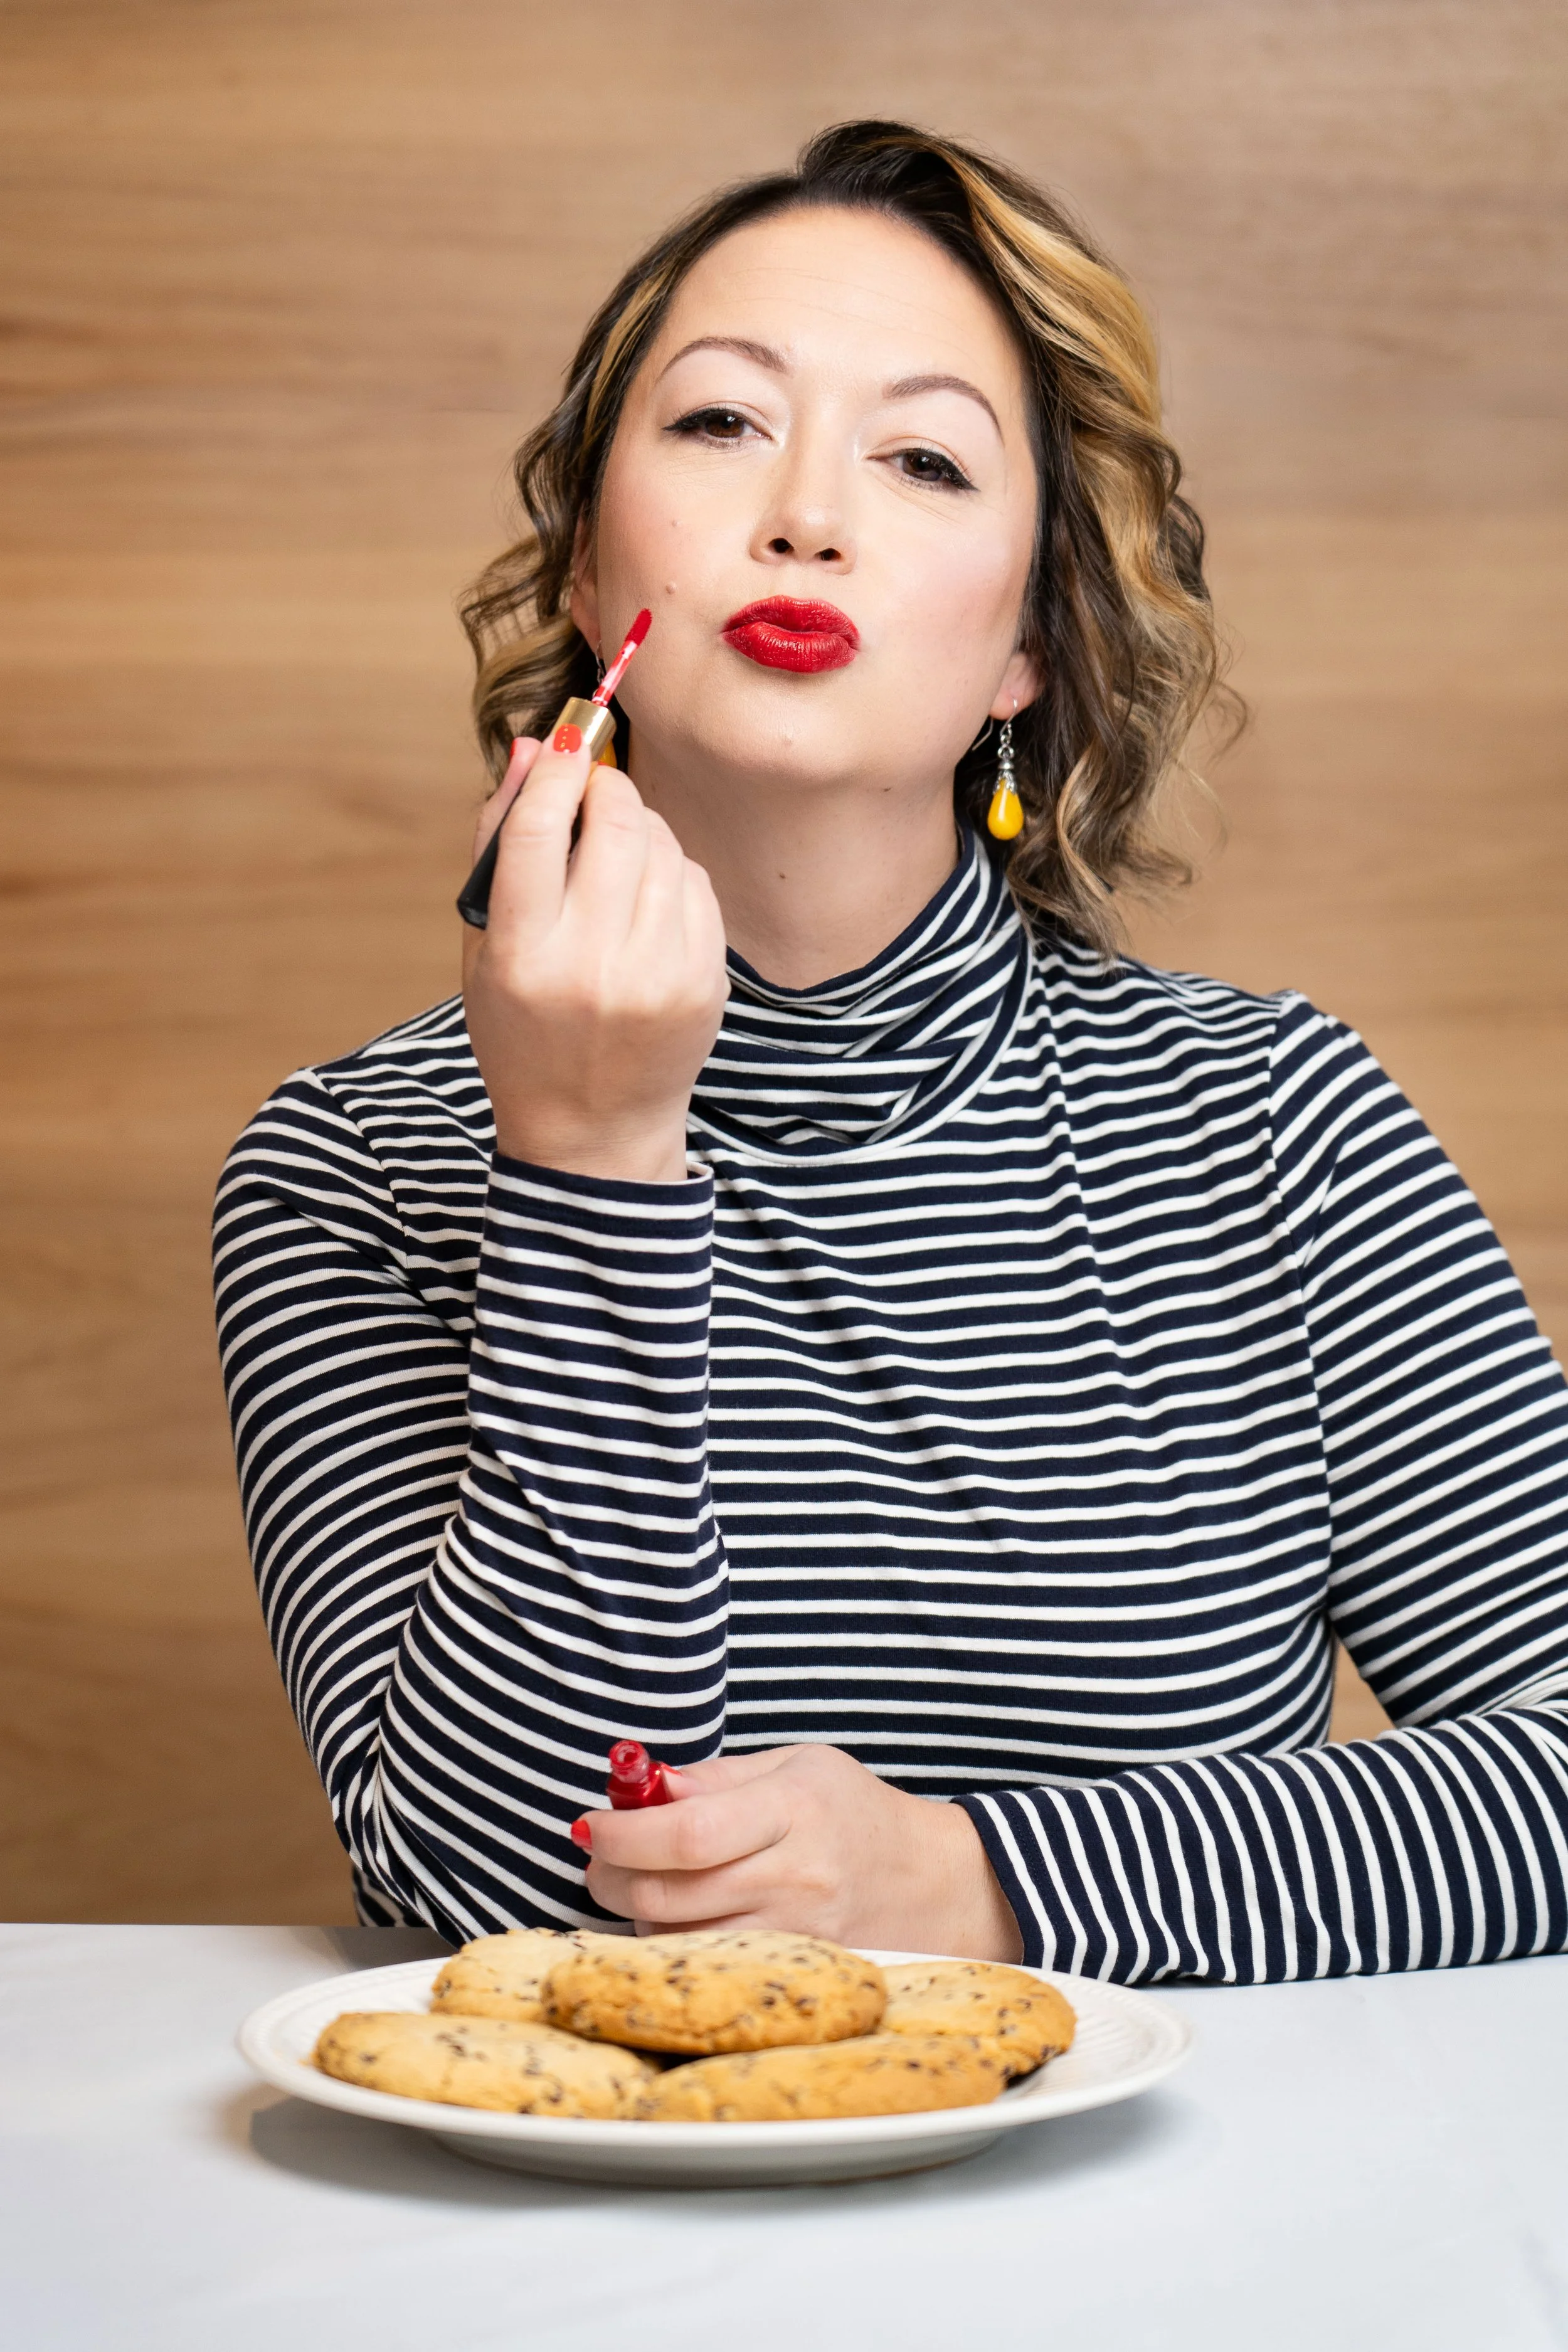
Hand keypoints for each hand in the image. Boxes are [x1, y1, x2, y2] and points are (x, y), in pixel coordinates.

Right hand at [463, 737, 728, 1181]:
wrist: (593, 1132)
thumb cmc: (524, 1032)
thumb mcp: (483, 951)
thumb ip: (497, 846)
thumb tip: (531, 749)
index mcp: (522, 959)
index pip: (540, 831)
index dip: (554, 769)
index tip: (563, 741)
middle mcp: (593, 967)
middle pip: (613, 826)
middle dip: (605, 788)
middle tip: (594, 790)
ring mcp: (657, 977)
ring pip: (661, 847)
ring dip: (640, 826)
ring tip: (617, 851)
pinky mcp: (703, 983)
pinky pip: (695, 884)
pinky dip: (671, 869)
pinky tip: (648, 895)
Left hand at [578, 1744, 1022, 1959]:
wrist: (938, 1886)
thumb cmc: (857, 1814)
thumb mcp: (798, 1765)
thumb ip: (717, 1778)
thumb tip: (642, 1786)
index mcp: (794, 1809)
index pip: (687, 1832)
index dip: (624, 1833)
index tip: (592, 1825)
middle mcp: (795, 1879)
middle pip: (667, 1893)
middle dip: (610, 1875)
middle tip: (604, 1856)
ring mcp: (795, 1937)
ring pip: (678, 1939)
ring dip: (639, 1913)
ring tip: (650, 1883)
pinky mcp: (794, 1977)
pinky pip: (708, 1969)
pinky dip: (676, 1945)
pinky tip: (684, 1919)